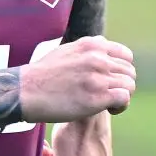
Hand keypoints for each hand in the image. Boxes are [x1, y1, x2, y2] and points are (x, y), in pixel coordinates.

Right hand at [16, 36, 135, 122]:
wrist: (26, 92)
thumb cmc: (43, 75)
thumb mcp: (66, 51)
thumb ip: (87, 49)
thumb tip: (102, 45)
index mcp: (92, 45)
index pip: (125, 56)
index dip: (121, 70)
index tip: (110, 81)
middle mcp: (98, 59)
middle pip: (129, 72)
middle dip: (122, 85)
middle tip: (108, 96)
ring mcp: (98, 78)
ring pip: (129, 85)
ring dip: (122, 96)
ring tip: (108, 104)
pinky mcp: (97, 97)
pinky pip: (124, 98)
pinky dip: (120, 106)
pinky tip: (109, 110)